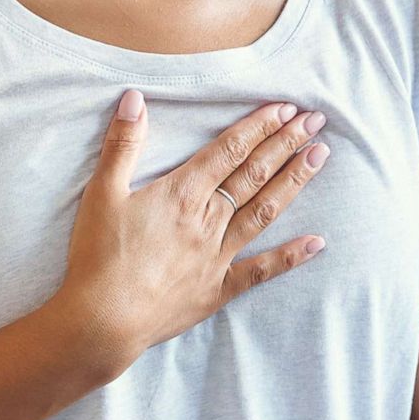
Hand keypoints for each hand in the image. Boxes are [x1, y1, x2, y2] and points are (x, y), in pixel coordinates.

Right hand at [50, 89, 330, 379]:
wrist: (102, 321)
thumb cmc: (98, 257)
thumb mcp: (101, 193)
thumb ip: (122, 143)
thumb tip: (135, 97)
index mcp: (181, 194)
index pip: (229, 150)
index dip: (259, 126)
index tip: (285, 107)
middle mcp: (208, 220)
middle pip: (254, 173)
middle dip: (286, 143)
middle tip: (316, 119)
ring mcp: (218, 255)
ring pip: (264, 211)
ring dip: (294, 181)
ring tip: (320, 156)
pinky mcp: (218, 288)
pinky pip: (261, 270)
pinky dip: (291, 256)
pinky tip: (317, 242)